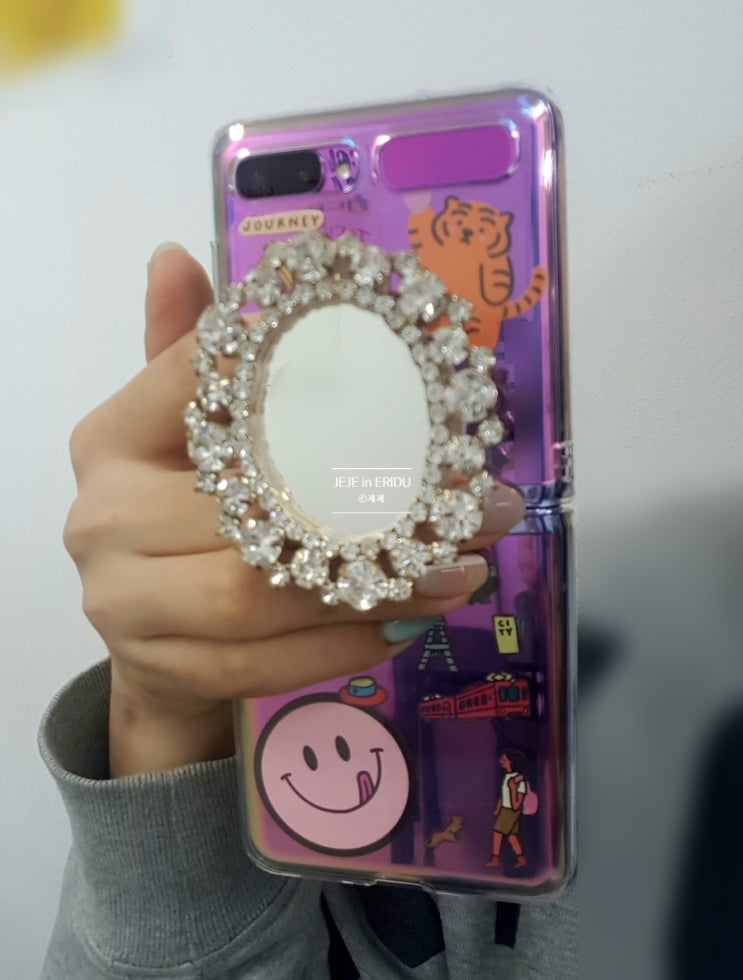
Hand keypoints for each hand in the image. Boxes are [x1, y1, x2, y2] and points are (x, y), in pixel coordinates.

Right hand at [64, 244, 524, 776]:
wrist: (142, 636)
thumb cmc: (176, 512)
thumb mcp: (179, 427)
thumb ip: (185, 356)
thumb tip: (179, 253)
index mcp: (112, 437)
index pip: (199, 385)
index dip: (292, 379)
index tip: (401, 386)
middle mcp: (104, 516)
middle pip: (245, 512)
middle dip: (372, 512)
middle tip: (477, 507)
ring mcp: (122, 603)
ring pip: (254, 598)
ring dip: (370, 587)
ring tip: (460, 571)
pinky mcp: (160, 668)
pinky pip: (262, 666)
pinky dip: (341, 645)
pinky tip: (405, 620)